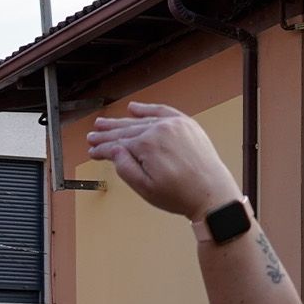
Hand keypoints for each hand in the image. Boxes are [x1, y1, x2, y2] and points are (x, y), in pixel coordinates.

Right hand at [85, 103, 239, 219]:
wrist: (212, 193)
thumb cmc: (180, 195)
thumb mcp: (145, 188)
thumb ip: (125, 168)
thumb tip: (112, 151)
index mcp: (147, 145)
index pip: (117, 144)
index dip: (102, 149)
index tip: (92, 151)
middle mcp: (159, 129)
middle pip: (126, 130)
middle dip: (107, 134)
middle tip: (93, 136)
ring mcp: (174, 124)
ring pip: (142, 121)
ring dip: (122, 122)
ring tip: (104, 123)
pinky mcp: (186, 124)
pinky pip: (163, 111)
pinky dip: (147, 109)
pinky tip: (133, 108)